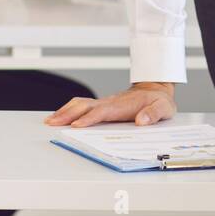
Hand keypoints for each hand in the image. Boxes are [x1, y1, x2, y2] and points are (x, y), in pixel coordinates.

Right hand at [45, 82, 176, 126]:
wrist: (156, 90)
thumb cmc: (158, 101)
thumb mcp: (163, 108)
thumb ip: (153, 114)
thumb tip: (142, 121)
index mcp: (123, 106)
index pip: (103, 112)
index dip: (89, 118)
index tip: (77, 125)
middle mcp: (110, 103)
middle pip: (85, 106)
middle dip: (68, 114)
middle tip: (53, 123)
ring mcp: (105, 104)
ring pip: (81, 104)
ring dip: (65, 111)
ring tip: (50, 121)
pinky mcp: (103, 106)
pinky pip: (83, 106)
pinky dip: (69, 110)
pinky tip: (60, 116)